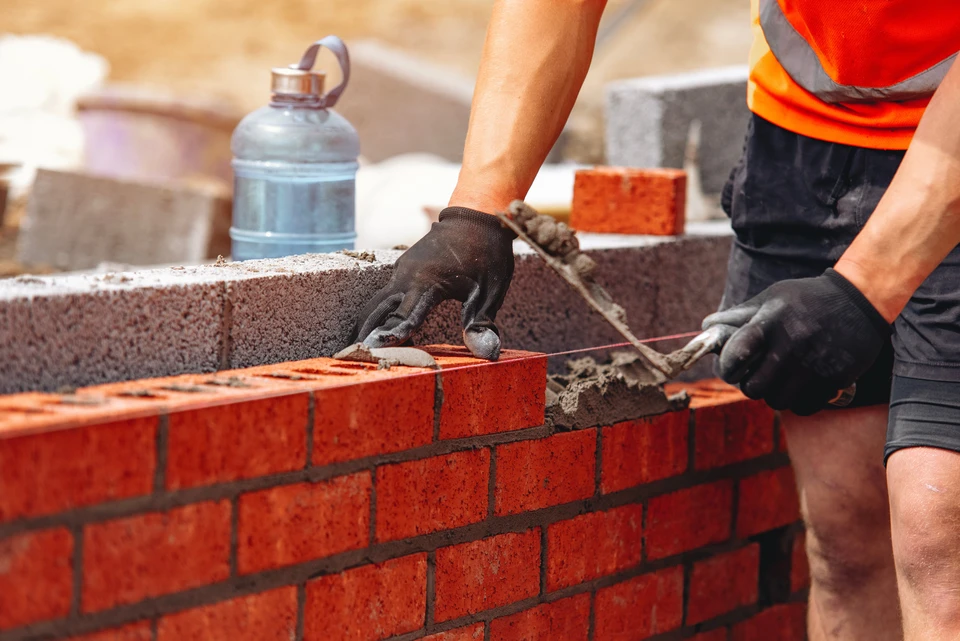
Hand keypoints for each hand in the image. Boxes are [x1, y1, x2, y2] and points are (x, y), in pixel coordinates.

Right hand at [353, 207, 515, 359]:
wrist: (476, 216)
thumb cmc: (486, 253)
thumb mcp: (490, 290)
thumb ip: (481, 322)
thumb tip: (486, 352)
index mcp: (427, 283)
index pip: (403, 316)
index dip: (388, 337)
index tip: (372, 352)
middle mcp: (407, 276)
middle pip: (375, 310)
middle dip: (364, 334)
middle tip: (351, 358)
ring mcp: (402, 270)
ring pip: (376, 302)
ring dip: (366, 324)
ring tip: (356, 349)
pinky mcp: (403, 268)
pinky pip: (384, 294)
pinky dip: (377, 313)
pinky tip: (378, 331)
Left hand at [702, 269, 891, 414]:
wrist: (861, 300)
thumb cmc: (807, 298)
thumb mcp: (771, 298)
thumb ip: (739, 315)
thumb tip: (707, 326)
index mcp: (768, 324)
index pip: (734, 358)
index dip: (727, 367)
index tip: (732, 367)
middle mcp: (789, 347)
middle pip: (753, 388)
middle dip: (750, 384)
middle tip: (757, 375)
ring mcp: (813, 366)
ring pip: (777, 402)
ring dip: (774, 394)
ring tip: (780, 378)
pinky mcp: (834, 380)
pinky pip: (804, 407)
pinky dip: (798, 401)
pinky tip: (801, 384)